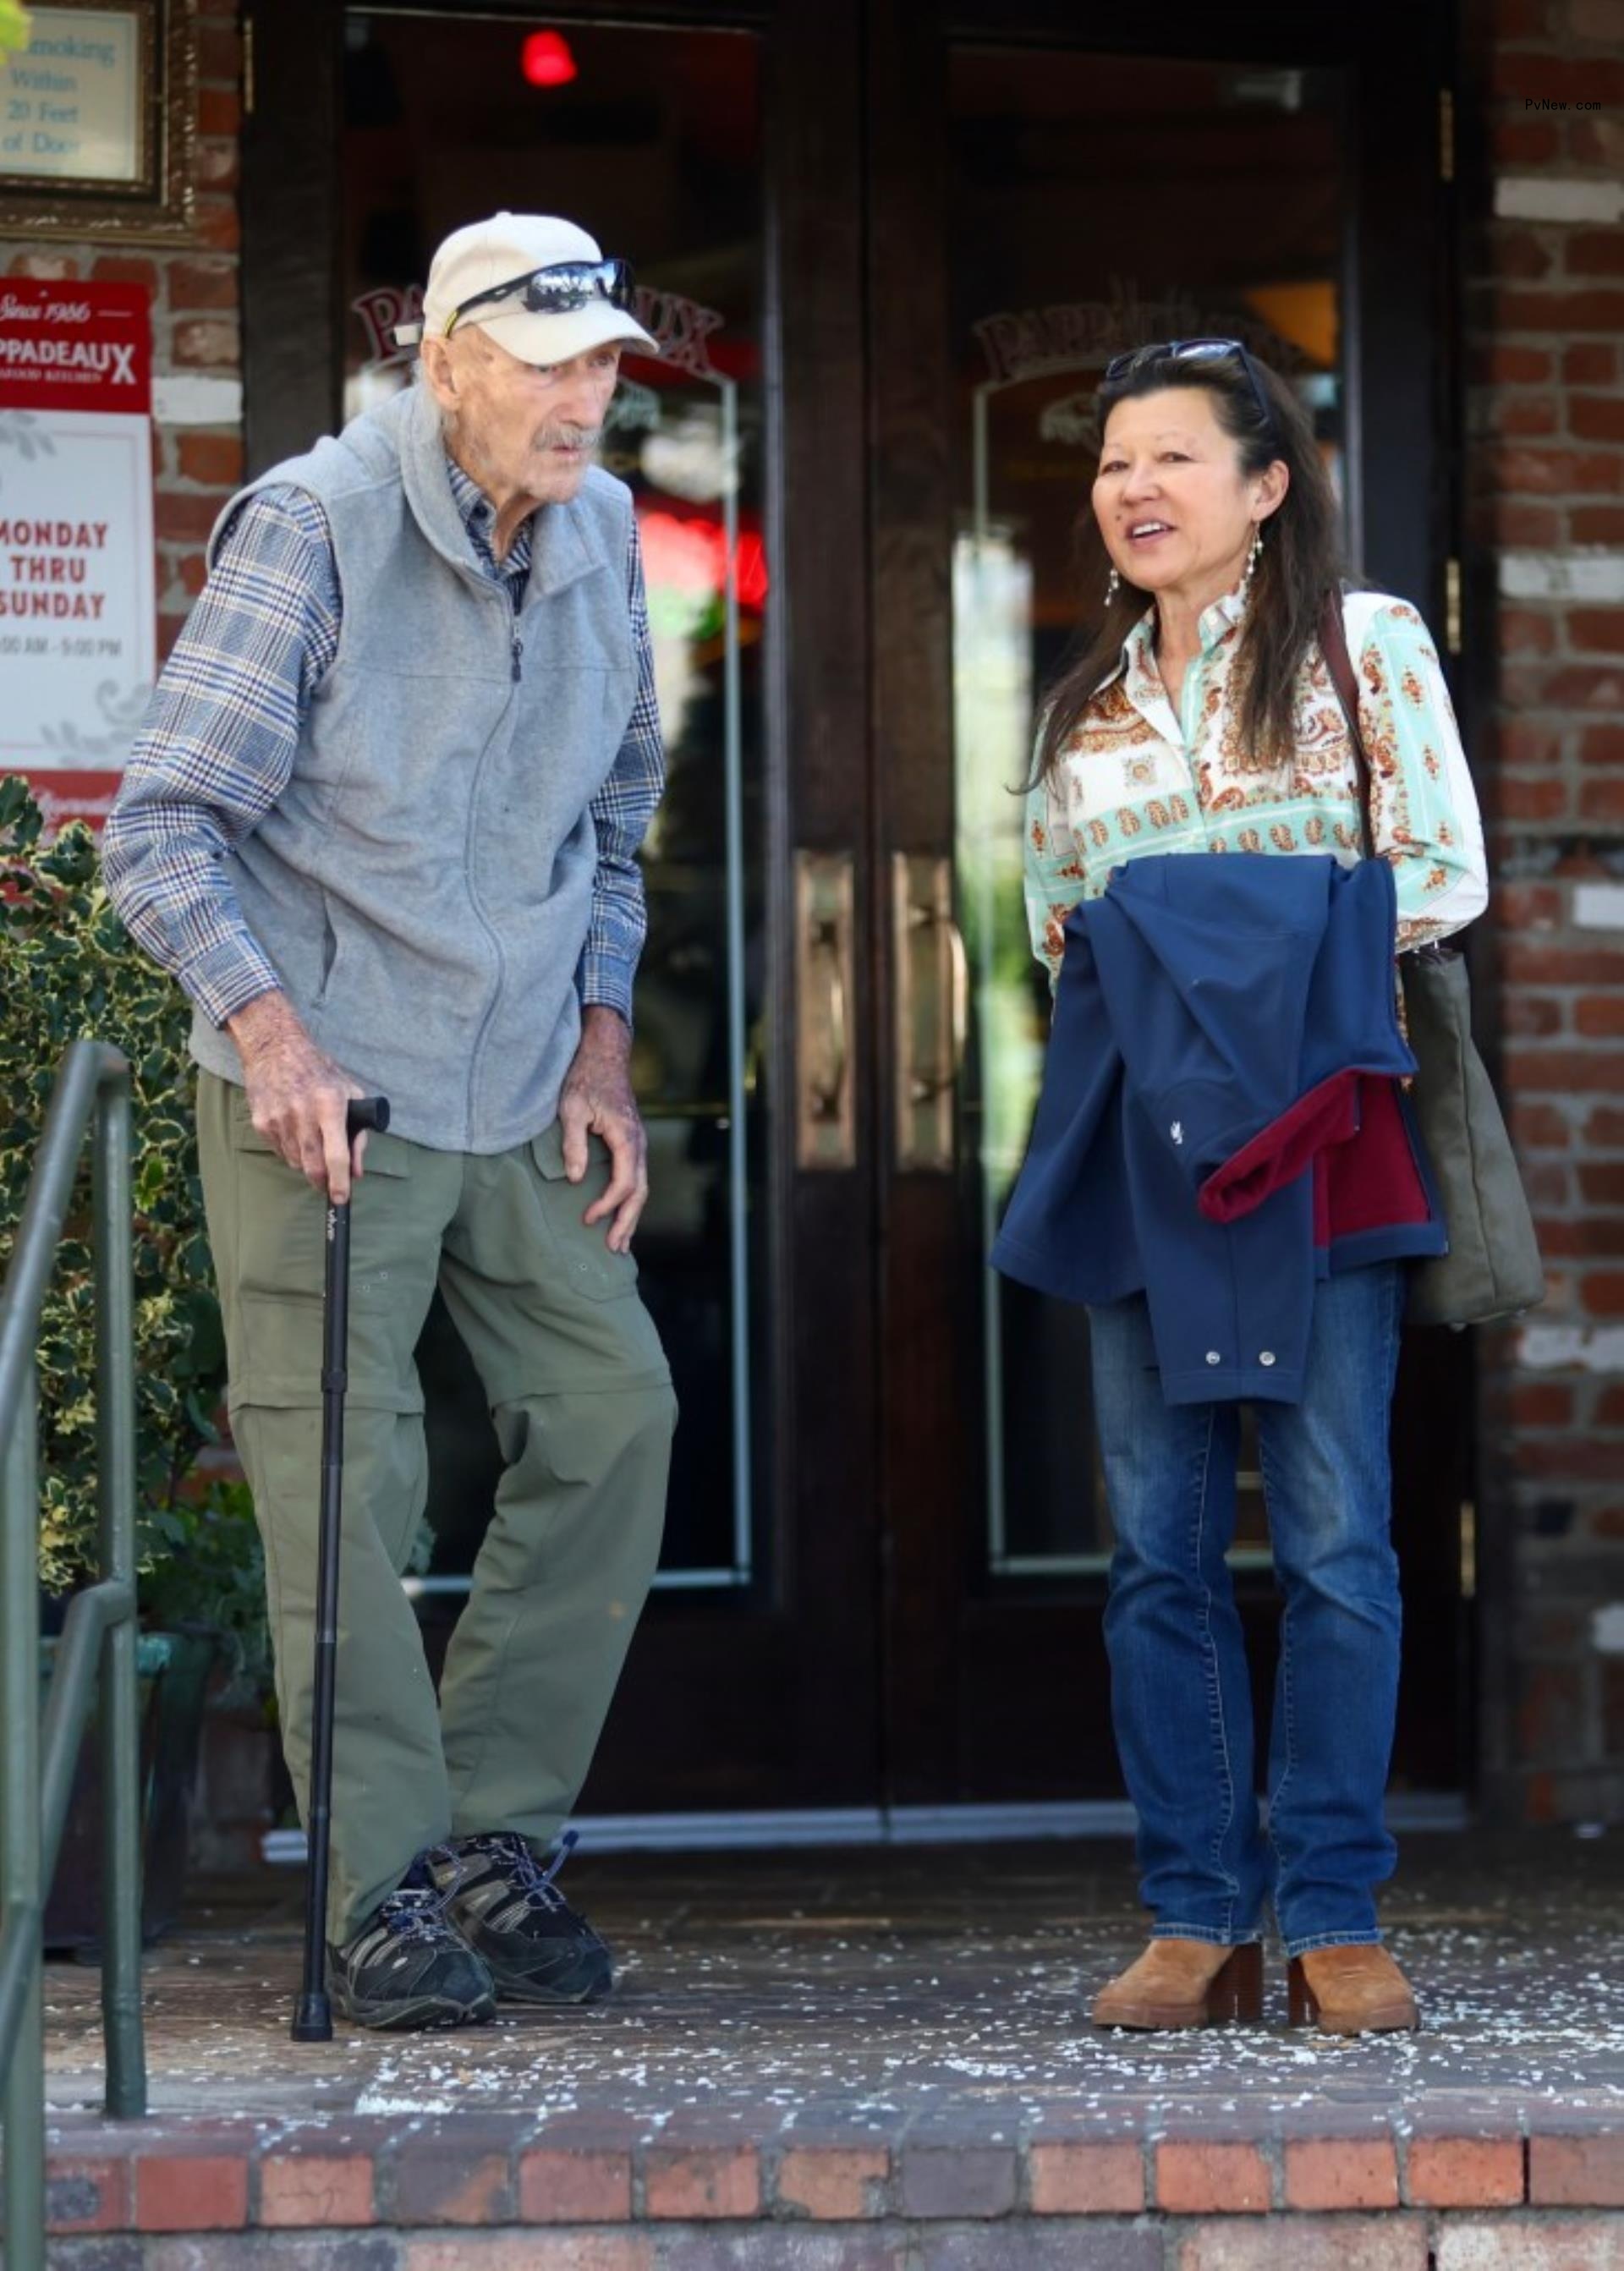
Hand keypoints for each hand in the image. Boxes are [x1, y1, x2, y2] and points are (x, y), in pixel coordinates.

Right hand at [227, 990, 367, 1198]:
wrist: (274, 1048)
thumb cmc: (319, 1071)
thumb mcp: (349, 1094)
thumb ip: (358, 1134)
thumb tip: (357, 1172)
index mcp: (330, 1105)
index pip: (336, 1155)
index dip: (340, 1183)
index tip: (341, 1199)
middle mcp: (303, 1113)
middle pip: (313, 1166)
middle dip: (323, 1182)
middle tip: (329, 1185)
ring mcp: (279, 1119)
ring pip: (296, 1163)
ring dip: (307, 1164)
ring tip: (312, 1141)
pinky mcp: (262, 1123)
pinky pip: (280, 1151)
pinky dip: (291, 1151)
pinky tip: (295, 1130)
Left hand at [558, 1005, 647, 1253]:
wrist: (604, 1054)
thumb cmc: (585, 1078)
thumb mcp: (571, 1108)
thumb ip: (573, 1143)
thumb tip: (577, 1178)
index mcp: (627, 1137)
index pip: (624, 1182)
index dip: (607, 1204)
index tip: (587, 1218)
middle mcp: (638, 1144)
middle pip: (640, 1192)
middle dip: (628, 1222)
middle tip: (614, 1248)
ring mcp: (638, 1144)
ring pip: (641, 1187)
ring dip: (631, 1216)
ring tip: (620, 1242)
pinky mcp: (631, 1144)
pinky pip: (636, 1178)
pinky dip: (630, 1200)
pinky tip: (620, 1214)